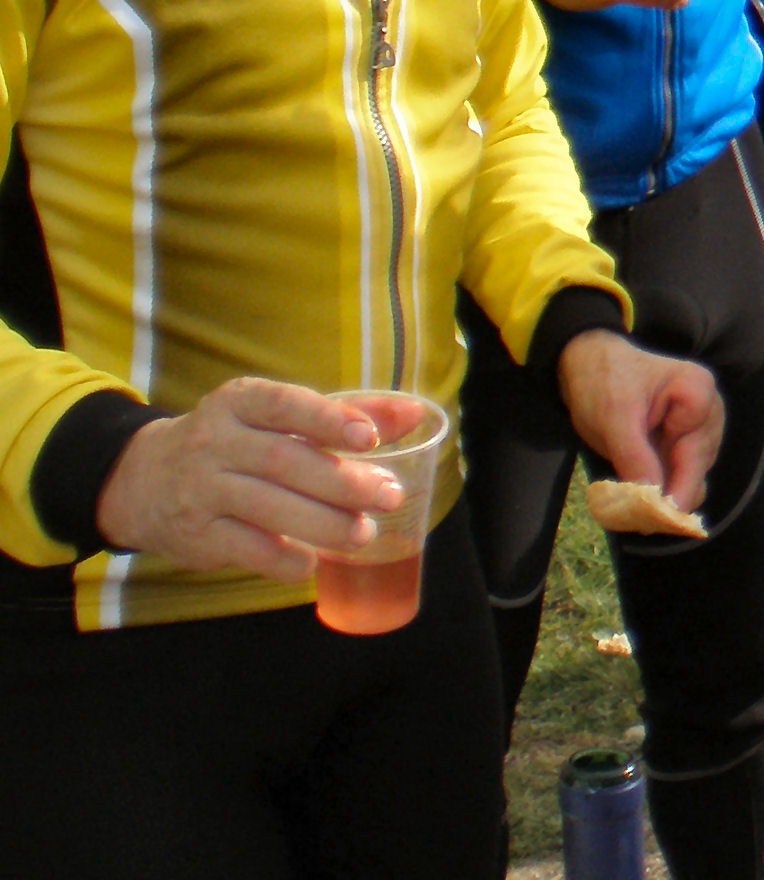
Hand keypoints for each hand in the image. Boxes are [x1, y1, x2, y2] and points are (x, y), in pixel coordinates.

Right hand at [92, 376, 404, 580]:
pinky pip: (244, 548)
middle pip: (284, 461)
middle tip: (388, 496)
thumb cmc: (238, 442)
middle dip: (342, 482)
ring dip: (322, 523)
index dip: (327, 420)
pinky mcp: (195, 534)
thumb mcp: (279, 418)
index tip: (369, 438)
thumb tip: (417, 415)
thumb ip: (348, 415)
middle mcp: (214, 441)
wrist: (144, 479)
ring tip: (363, 534)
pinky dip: (282, 558)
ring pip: (266, 506)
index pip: (284, 406)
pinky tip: (312, 562)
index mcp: (239, 402)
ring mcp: (200, 489)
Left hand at [557, 330, 724, 511]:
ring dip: (663, 498)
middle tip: (635, 518)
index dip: (678, 480)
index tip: (654, 507)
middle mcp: (708, 413)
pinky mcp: (683, 449)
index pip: (698, 450)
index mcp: (698, 390)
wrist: (590, 368)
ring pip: (692, 480)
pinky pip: (680, 482)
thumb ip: (635, 457)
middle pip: (699, 469)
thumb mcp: (613, 417)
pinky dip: (659, 495)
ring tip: (630, 506)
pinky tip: (637, 500)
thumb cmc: (604, 380)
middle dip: (669, 495)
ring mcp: (698, 432)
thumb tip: (654, 503)